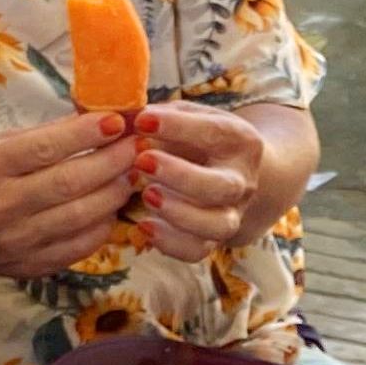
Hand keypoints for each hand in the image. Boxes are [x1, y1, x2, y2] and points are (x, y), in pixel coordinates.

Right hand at [0, 111, 138, 281]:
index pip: (44, 148)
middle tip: (136, 148)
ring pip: (81, 216)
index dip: (86, 134)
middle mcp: (0, 206)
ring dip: (115, 193)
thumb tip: (98, 120)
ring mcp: (17, 241)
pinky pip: (81, 245)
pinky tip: (111, 206)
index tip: (118, 122)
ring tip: (130, 174)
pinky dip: (104, 224)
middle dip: (112, 162)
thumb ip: (42, 136)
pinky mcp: (32, 266)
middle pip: (69, 183)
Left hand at [130, 101, 267, 261]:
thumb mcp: (186, 116)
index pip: (216, 133)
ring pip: (217, 225)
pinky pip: (197, 250)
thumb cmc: (196, 137)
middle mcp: (242, 180)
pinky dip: (170, 242)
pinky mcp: (214, 238)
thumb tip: (122, 116)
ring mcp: (232, 213)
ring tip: (146, 195)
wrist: (226, 170)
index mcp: (240, 141)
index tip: (142, 121)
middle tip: (142, 162)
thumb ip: (160, 114)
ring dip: (179, 213)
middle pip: (222, 186)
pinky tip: (144, 225)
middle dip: (180, 176)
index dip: (179, 127)